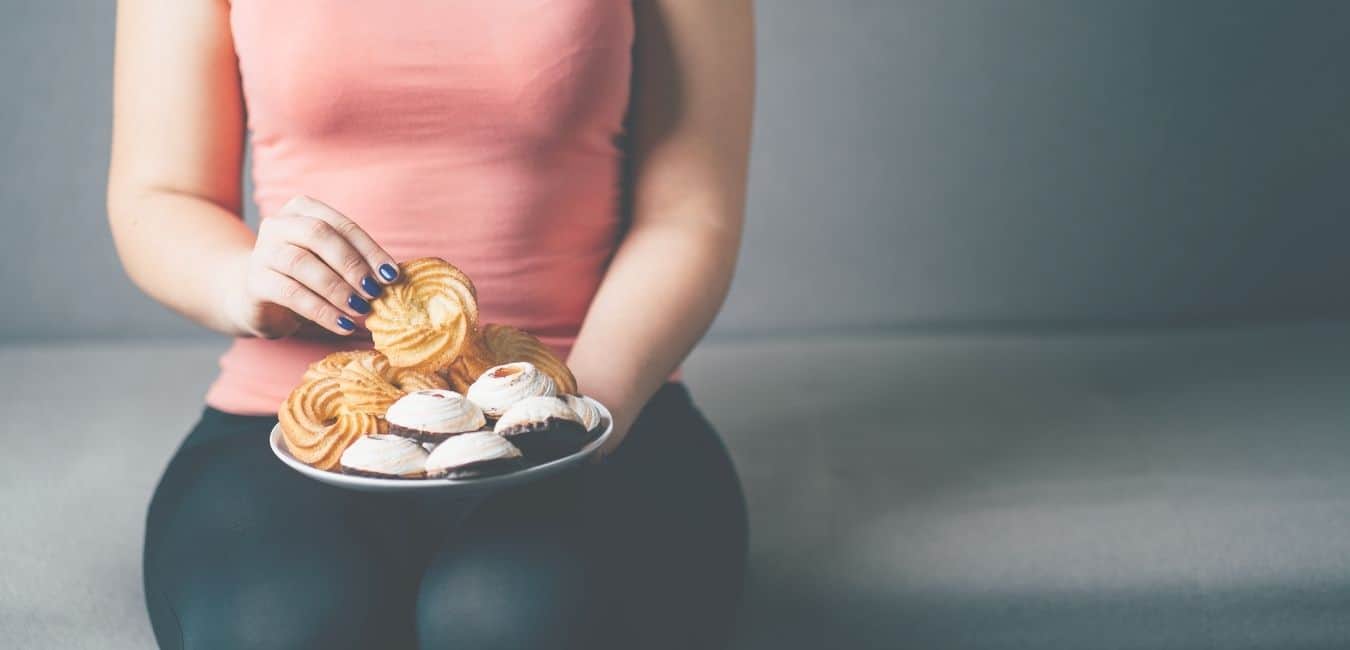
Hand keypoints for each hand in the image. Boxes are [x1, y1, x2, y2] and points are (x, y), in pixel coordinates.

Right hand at [222, 195, 400, 337]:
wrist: (255, 296)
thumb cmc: (305, 277)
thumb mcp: (329, 263)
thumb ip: (355, 262)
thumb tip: (392, 277)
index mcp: (302, 209)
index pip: (342, 225)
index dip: (369, 250)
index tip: (391, 275)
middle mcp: (279, 224)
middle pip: (319, 235)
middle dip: (351, 264)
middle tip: (373, 291)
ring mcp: (262, 251)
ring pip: (302, 264)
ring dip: (337, 289)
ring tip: (360, 309)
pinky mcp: (255, 281)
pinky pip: (291, 294)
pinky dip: (321, 311)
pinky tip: (342, 325)